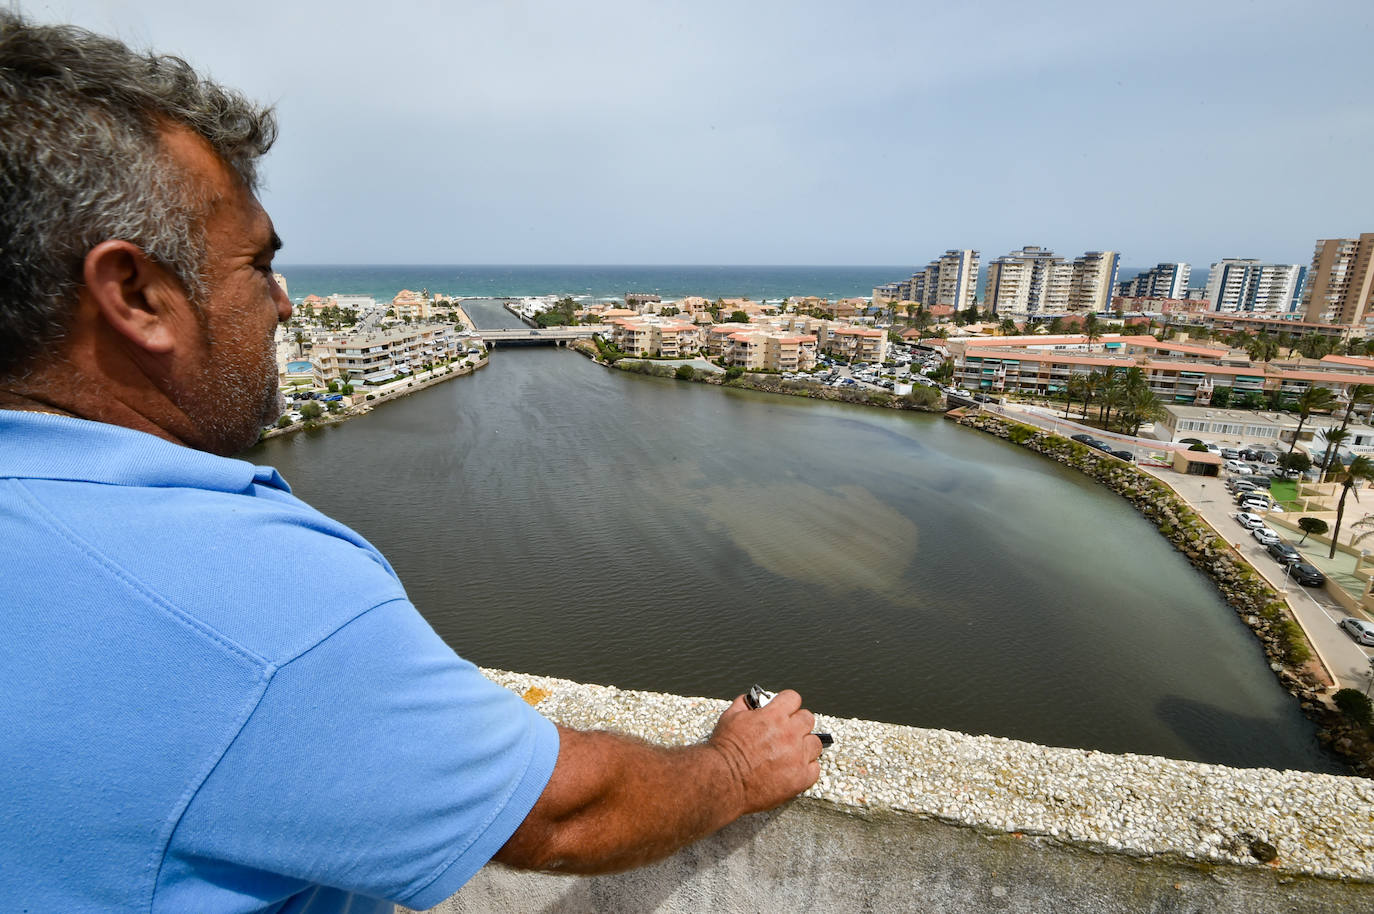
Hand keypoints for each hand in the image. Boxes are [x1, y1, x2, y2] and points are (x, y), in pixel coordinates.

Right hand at [708, 689, 820, 815]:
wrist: (722, 781)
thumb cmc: (724, 752)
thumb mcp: (730, 718)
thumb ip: (744, 705)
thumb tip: (750, 700)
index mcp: (773, 716)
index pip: (793, 698)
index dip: (788, 703)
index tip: (785, 709)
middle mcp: (789, 734)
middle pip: (808, 719)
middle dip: (798, 723)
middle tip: (788, 731)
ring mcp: (797, 756)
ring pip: (815, 743)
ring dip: (805, 746)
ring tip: (792, 752)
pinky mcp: (800, 778)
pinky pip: (815, 769)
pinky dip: (806, 769)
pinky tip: (794, 769)